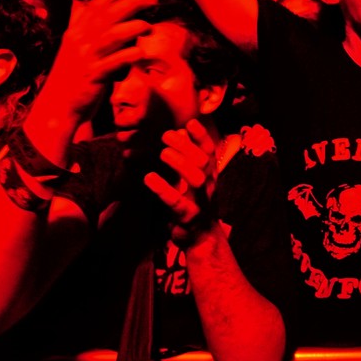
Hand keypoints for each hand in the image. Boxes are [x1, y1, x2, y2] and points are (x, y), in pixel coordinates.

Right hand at [41, 0, 155, 117]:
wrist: (57, 106)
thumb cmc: (74, 78)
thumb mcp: (80, 51)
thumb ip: (95, 36)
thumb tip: (122, 23)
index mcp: (76, 33)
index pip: (95, 6)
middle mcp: (80, 41)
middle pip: (107, 15)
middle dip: (131, 3)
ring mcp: (86, 59)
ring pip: (111, 36)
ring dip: (133, 28)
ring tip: (149, 27)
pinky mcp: (93, 77)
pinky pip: (113, 62)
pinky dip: (128, 55)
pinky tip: (140, 51)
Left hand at [144, 118, 219, 245]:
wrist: (201, 238)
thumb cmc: (193, 203)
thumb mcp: (190, 177)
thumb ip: (185, 156)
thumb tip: (178, 130)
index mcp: (210, 175)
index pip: (210, 152)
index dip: (202, 136)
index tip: (190, 122)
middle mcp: (209, 186)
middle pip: (203, 161)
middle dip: (186, 145)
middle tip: (166, 135)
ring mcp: (202, 202)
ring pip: (197, 179)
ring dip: (180, 163)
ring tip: (163, 153)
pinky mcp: (190, 218)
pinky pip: (178, 202)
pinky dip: (164, 189)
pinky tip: (149, 178)